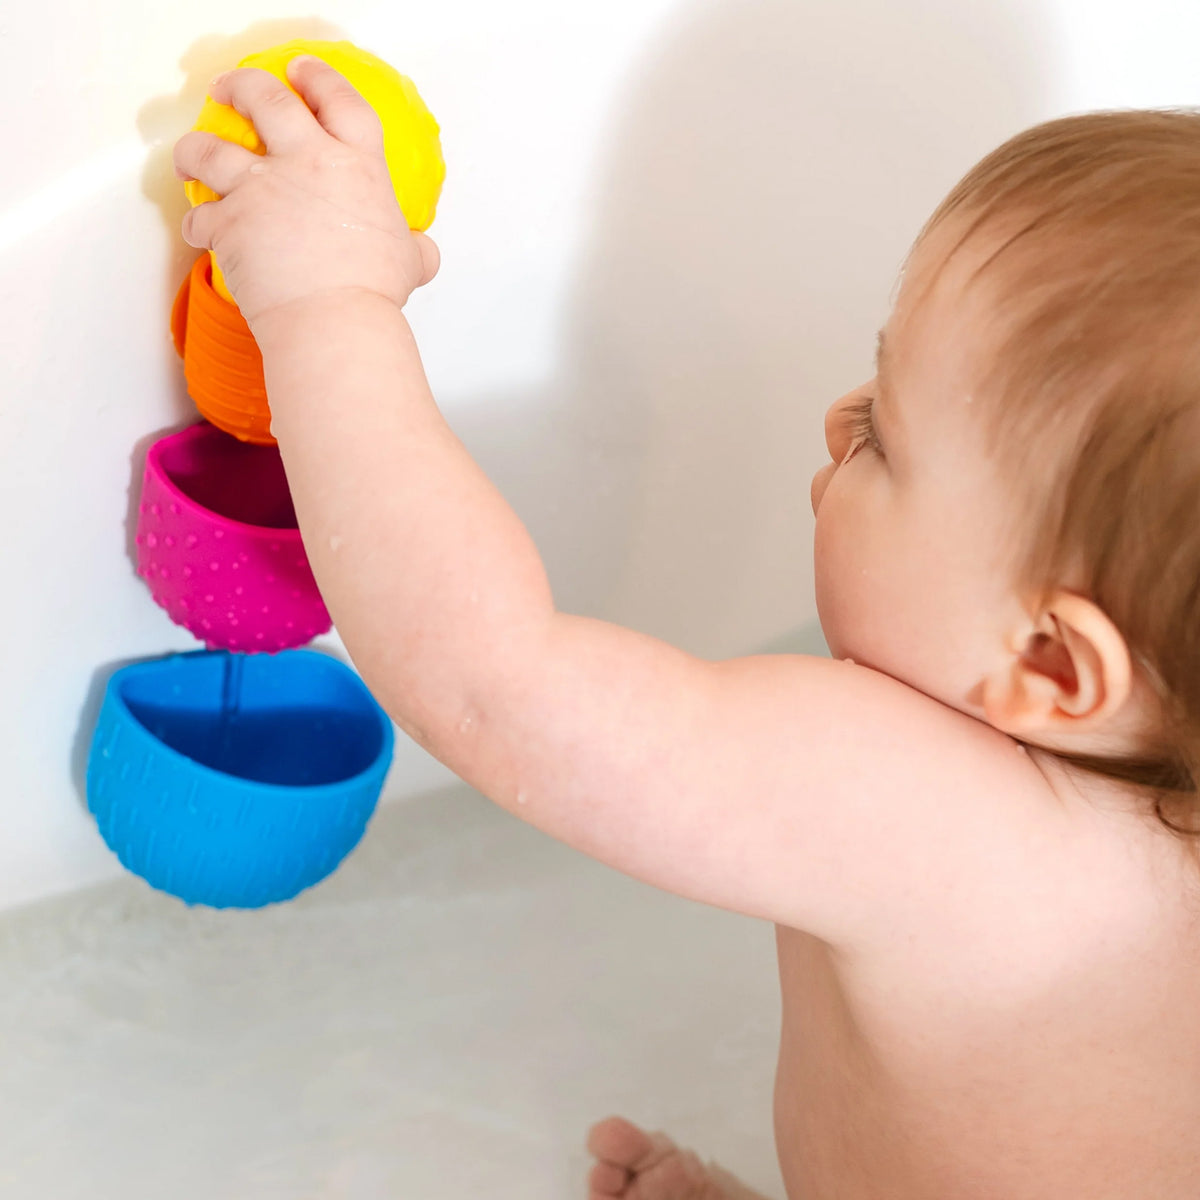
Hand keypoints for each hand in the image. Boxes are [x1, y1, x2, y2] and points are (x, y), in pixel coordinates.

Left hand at [172, 56, 439, 328]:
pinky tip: (202, 230)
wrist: (334, 320)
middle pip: (264, 98)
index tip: (301, 69)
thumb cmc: (373, 291)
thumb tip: (422, 252)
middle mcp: (306, 162)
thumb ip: (415, 248)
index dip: (317, 76)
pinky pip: (201, 216)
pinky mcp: (229, 222)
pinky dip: (198, 223)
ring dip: (194, 149)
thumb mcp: (411, 261)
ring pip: (208, 148)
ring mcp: (261, 188)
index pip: (337, 97)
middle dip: (241, 86)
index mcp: (357, 163)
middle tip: (231, 89)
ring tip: (191, 156)